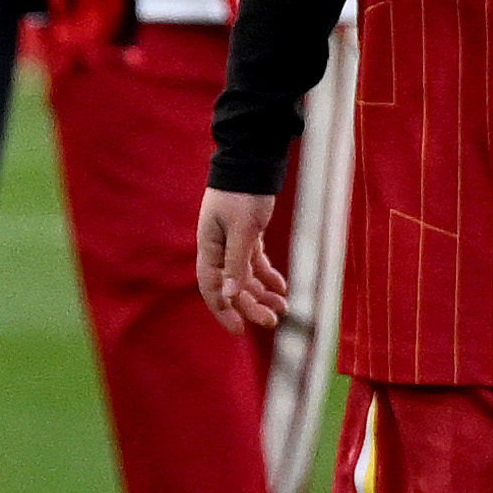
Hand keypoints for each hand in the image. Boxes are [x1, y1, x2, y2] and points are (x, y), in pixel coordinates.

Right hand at [194, 184, 284, 332]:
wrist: (253, 161)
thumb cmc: (244, 193)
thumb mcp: (242, 229)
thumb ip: (236, 262)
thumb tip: (230, 295)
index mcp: (210, 247)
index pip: (211, 287)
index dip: (223, 311)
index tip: (240, 330)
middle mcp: (218, 248)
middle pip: (232, 286)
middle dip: (251, 306)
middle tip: (272, 322)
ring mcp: (232, 242)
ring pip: (245, 277)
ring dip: (262, 294)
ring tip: (283, 308)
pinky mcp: (246, 235)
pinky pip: (255, 263)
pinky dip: (267, 276)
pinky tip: (281, 287)